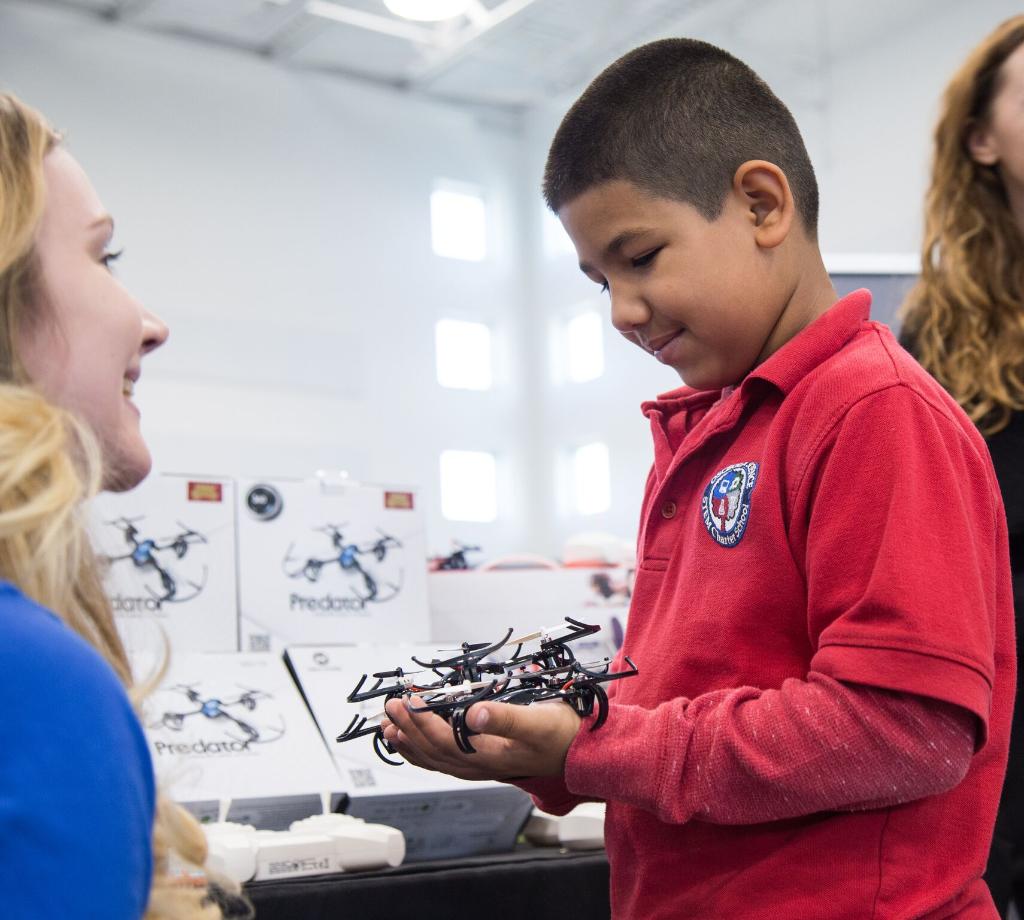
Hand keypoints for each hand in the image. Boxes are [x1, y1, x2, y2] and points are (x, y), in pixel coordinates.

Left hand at [381, 697, 581, 781]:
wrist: (583, 753)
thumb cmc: (564, 734)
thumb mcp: (539, 721)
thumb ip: (506, 718)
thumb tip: (472, 714)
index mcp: (491, 757)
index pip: (444, 741)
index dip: (421, 721)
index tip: (407, 700)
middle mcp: (480, 767)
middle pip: (433, 751)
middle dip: (408, 728)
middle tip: (389, 706)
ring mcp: (480, 767)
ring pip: (435, 759)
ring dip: (410, 742)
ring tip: (388, 727)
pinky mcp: (483, 761)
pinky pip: (444, 760)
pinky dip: (423, 751)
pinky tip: (411, 743)